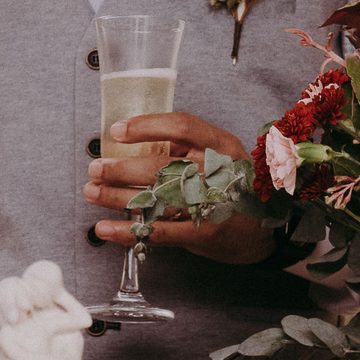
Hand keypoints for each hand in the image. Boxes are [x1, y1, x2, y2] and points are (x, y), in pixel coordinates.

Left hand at [82, 110, 273, 264]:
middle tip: (96, 168)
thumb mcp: (221, 156)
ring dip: (118, 197)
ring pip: (157, 198)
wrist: (267, 229)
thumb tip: (130, 142)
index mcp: (221, 144)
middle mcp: (219, 170)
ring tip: (92, 192)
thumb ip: (186, 148)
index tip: (116, 131)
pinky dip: (128, 230)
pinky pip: (160, 232)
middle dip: (122, 168)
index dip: (146, 126)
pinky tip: (105, 228)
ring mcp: (214, 203)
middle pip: (163, 165)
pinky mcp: (205, 233)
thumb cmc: (234, 186)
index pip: (182, 126)